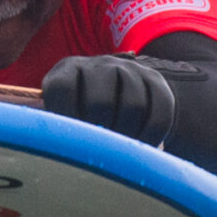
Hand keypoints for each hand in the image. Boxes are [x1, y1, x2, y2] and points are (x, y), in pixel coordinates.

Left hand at [41, 54, 174, 145]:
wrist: (122, 94)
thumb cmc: (82, 113)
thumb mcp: (65, 112)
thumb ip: (58, 125)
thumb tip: (55, 144)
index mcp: (68, 70)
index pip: (62, 89)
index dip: (64, 118)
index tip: (70, 142)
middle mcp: (99, 64)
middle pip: (100, 102)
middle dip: (101, 134)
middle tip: (100, 150)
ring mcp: (130, 69)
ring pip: (134, 106)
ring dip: (128, 136)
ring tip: (121, 151)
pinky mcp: (155, 80)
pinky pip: (160, 112)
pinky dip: (151, 136)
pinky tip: (142, 146)